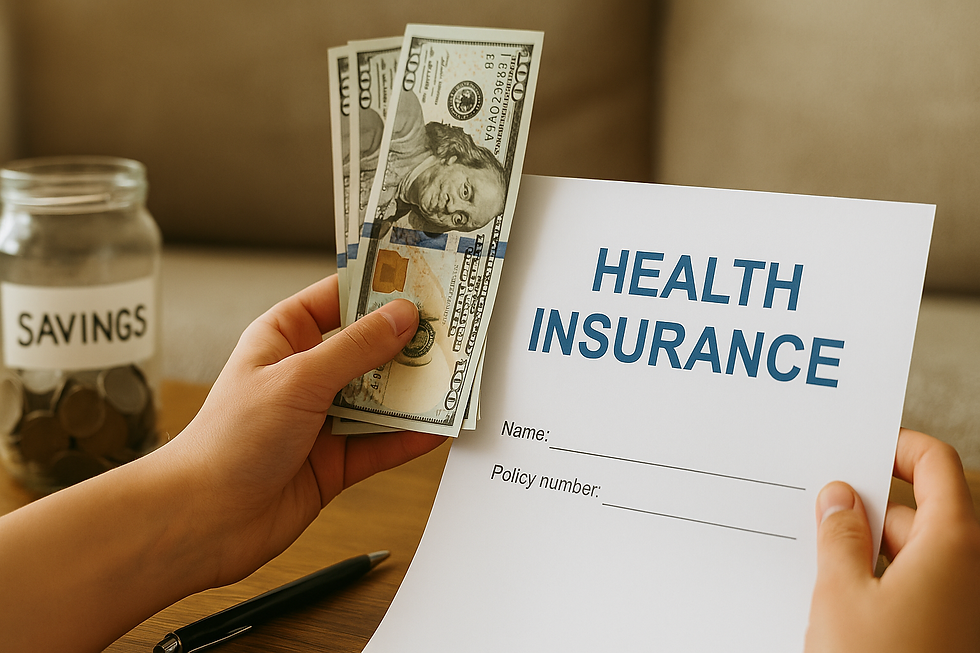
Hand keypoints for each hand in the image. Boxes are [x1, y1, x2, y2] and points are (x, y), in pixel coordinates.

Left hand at [161, 274, 446, 586]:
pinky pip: (383, 443)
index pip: (341, 297)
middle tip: (454, 330)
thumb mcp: (298, 378)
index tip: (425, 279)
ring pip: (381, 396)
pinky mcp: (336, 461)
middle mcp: (306, 374)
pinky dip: (410, 436)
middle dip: (409, 342)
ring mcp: (322, 418)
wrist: (203, 520)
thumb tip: (402, 318)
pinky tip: (439, 427)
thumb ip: (356, 348)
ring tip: (457, 377)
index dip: (381, 287)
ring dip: (415, 391)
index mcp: (285, 337)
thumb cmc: (228, 440)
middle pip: (370, 348)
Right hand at [805, 428, 979, 651]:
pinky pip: (914, 587)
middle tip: (820, 506)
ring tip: (820, 556)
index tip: (863, 447)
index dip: (899, 447)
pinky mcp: (945, 633)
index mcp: (953, 545)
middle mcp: (967, 570)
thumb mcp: (841, 592)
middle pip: (923, 511)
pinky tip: (838, 594)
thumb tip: (841, 498)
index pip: (936, 466)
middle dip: (870, 506)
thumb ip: (839, 533)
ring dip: (870, 547)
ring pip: (915, 552)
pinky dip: (880, 579)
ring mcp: (959, 604)